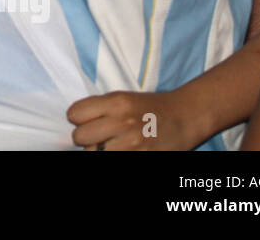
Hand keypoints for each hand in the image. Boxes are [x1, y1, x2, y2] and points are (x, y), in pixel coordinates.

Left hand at [67, 88, 202, 150]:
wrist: (185, 117)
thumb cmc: (150, 107)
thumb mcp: (123, 98)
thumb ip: (98, 108)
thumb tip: (74, 121)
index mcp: (117, 102)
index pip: (75, 114)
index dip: (78, 118)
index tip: (86, 121)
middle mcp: (123, 123)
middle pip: (80, 137)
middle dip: (86, 138)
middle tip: (99, 136)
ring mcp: (133, 144)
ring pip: (93, 153)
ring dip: (99, 151)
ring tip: (111, 145)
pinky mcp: (142, 158)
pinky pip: (114, 161)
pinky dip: (114, 157)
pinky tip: (122, 151)